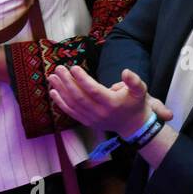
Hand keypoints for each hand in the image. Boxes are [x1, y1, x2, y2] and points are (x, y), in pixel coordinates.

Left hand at [47, 65, 172, 134]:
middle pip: (79, 97)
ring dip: (61, 90)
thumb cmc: (135, 103)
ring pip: (73, 104)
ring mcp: (92, 119)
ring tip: (52, 77)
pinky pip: (71, 112)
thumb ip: (134, 81)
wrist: (132, 125)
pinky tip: (53, 92)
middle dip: (67, 82)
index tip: (73, 67)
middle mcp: (100, 113)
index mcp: (112, 103)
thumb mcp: (140, 90)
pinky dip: (60, 102)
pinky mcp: (87, 122)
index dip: (82, 79)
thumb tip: (126, 71)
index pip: (94, 91)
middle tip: (58, 68)